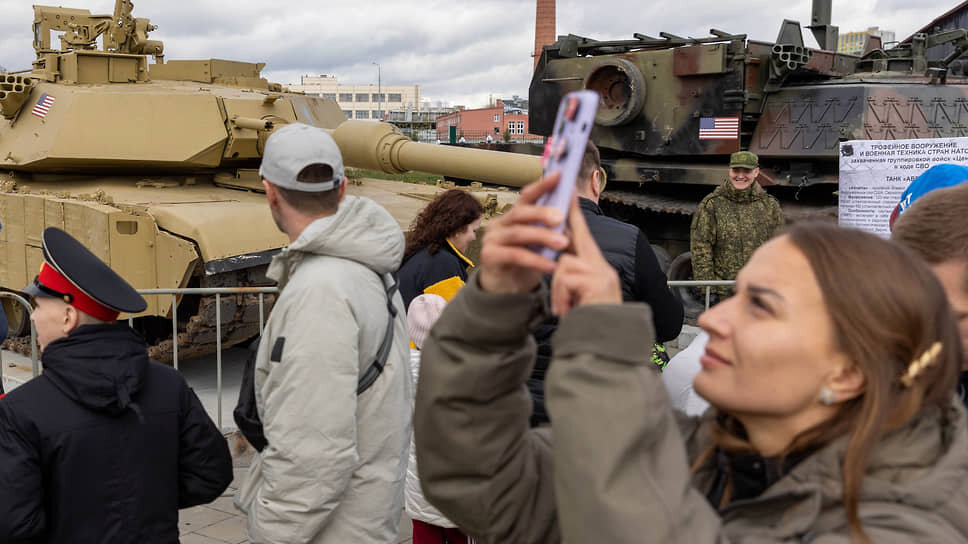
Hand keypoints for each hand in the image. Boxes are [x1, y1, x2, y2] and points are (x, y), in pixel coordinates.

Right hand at [479, 172, 569, 294]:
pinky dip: (535, 260)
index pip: (526, 196)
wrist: (507, 289)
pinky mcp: (490, 257)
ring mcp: (492, 239)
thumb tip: (572, 202)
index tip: (559, 176)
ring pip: (518, 234)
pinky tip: (551, 266)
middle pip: (520, 213)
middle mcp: (500, 224)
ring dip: (542, 237)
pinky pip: (515, 255)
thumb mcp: (540, 242)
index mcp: (514, 216)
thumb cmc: (526, 261)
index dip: (542, 185)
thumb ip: (551, 225)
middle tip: (561, 218)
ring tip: (562, 244)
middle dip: (541, 213)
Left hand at [550, 196, 621, 315]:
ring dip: (558, 287)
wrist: (606, 345)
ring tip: (564, 308)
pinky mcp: (595, 282)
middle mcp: (602, 268)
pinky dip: (561, 296)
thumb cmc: (591, 323)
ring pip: (564, 263)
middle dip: (571, 217)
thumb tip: (560, 259)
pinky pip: (565, 278)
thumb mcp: (580, 296)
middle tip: (565, 194)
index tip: (569, 195)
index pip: (584, 237)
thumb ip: (572, 276)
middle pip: (580, 237)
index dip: (575, 216)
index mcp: (597, 269)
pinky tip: (567, 311)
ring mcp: (601, 273)